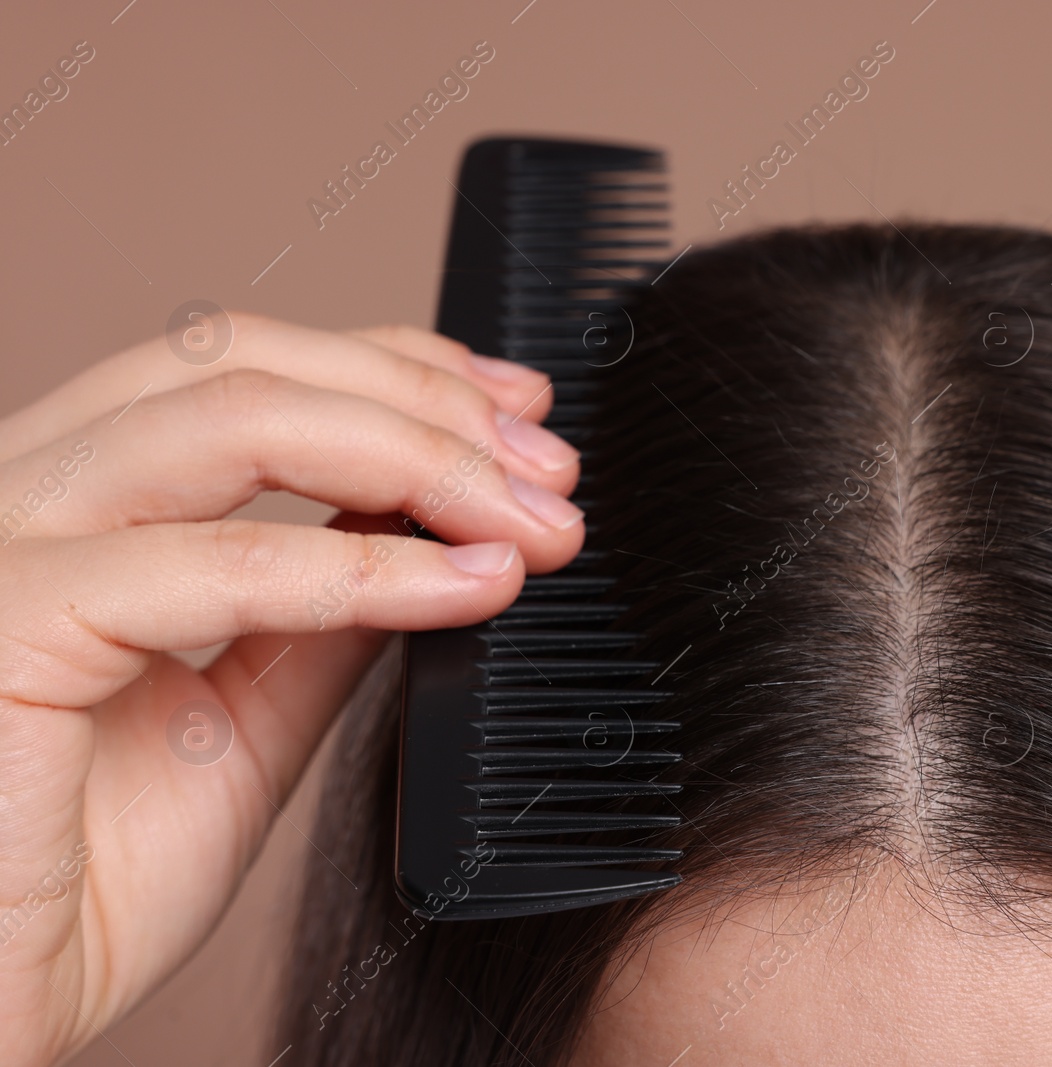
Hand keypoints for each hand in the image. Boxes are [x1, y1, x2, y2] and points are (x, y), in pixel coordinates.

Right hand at [0, 314, 584, 1066]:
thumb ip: (319, 621)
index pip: (239, 369)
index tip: (518, 414)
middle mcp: (21, 497)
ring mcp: (2, 546)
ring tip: (530, 523)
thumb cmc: (68, 890)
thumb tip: (426, 538)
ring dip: (419, 459)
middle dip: (427, 404)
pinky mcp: (3, 623)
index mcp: (72, 509)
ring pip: (235, 418)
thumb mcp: (238, 730)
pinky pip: (214, 562)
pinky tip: (465, 588)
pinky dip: (364, 567)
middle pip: (243, 364)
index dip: (395, 368)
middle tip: (550, 472)